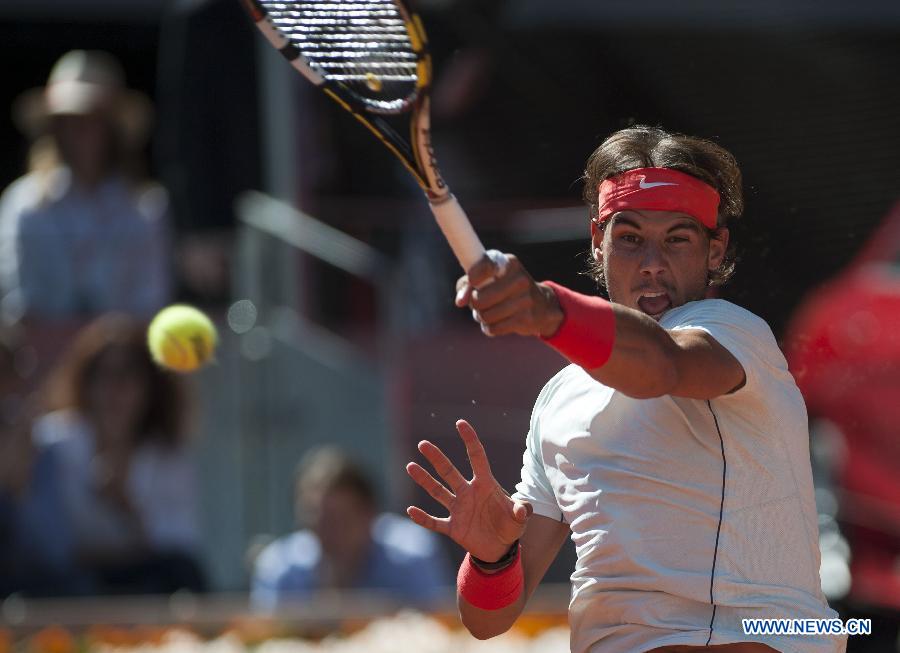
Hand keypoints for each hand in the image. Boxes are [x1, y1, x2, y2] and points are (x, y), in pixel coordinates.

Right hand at [406, 419, 531, 562]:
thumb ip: (520, 512)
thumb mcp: (519, 520)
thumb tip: (523, 509)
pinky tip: (411, 511)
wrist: (500, 549)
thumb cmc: (510, 527)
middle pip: (449, 471)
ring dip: (424, 480)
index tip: (460, 423)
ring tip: (410, 466)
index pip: (477, 457)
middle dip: (436, 458)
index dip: (470, 440)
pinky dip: (423, 518)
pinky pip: (435, 521)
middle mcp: (468, 493)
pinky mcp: (453, 528)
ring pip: (437, 492)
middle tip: (423, 444)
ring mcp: (458, 509)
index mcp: (485, 485)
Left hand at [455, 252, 562, 337]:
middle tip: (479, 304)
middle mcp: (519, 279)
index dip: (473, 277)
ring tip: (488, 313)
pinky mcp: (526, 318)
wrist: (542, 305)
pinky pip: (494, 328)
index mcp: (508, 263)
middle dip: (474, 305)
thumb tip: (460, 301)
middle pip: (478, 298)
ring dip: (482, 318)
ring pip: (485, 316)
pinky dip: (490, 328)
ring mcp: (525, 299)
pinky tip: (496, 323)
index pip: (484, 266)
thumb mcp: (490, 278)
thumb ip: (468, 284)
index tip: (472, 281)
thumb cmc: (507, 288)